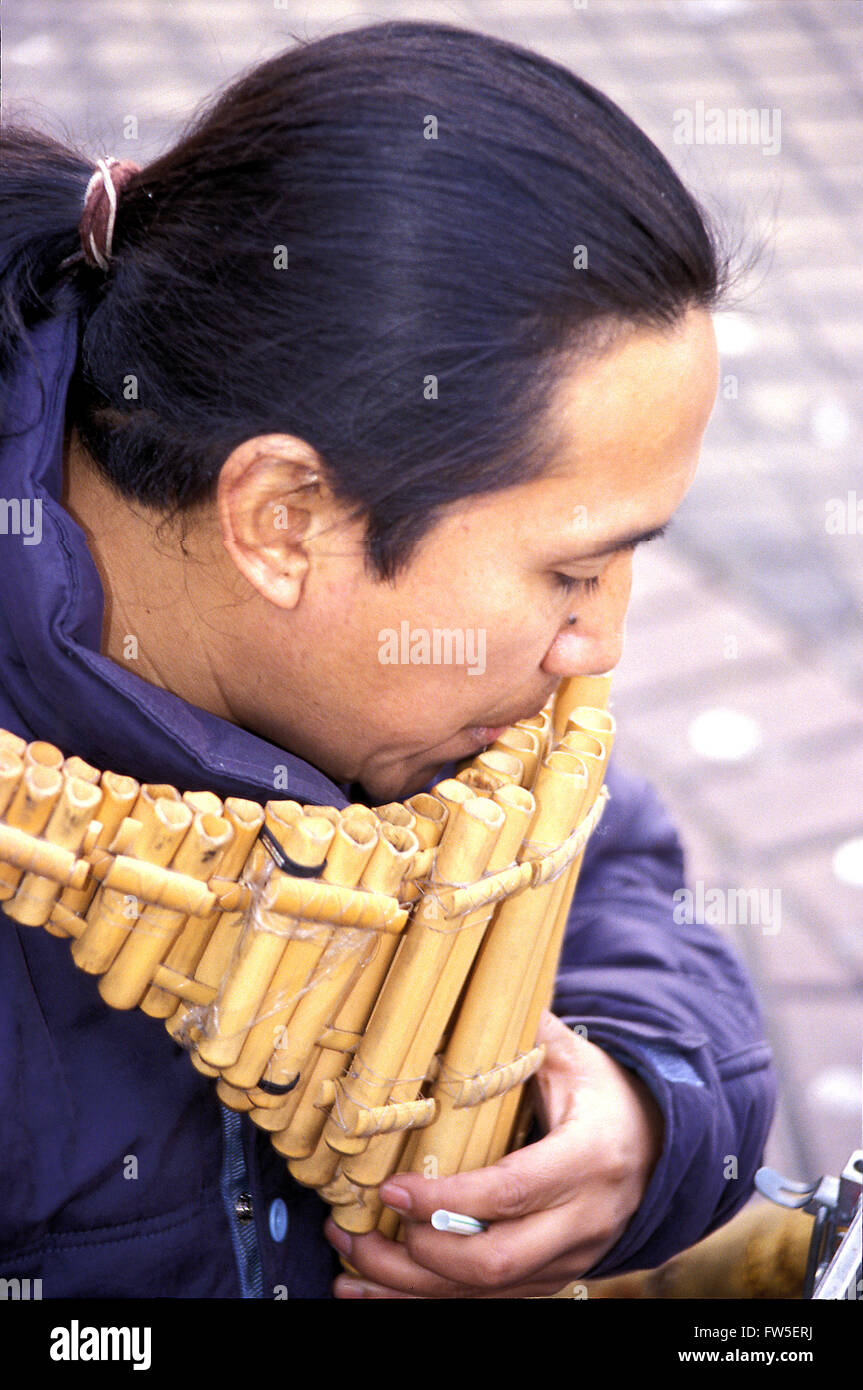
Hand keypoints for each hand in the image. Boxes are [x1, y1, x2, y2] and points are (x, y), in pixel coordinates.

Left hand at [326, 1010, 663, 1297]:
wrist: (659, 1146)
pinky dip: (429, 1302)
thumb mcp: (576, 1056)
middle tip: (354, 1230)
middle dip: (414, 1256)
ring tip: (350, 1264)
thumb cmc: (606, 1094)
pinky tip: (380, 1290)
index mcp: (586, 1159)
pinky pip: (489, 1304)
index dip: (446, 1198)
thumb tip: (472, 985)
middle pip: (493, 1263)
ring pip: (485, 1294)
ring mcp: (570, 1258)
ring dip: (409, 1287)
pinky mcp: (554, 1278)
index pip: (510, 1192)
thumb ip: (527, 1029)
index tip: (391, 1187)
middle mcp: (582, 1220)